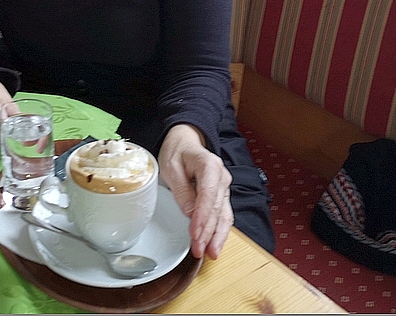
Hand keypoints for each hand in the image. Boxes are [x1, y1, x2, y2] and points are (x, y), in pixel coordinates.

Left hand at [157, 124, 232, 259]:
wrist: (185, 141)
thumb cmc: (176, 152)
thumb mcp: (171, 166)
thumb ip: (181, 189)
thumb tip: (190, 212)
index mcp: (210, 165)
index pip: (208, 195)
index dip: (202, 217)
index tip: (194, 234)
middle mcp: (222, 177)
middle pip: (217, 209)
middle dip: (208, 232)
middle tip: (198, 250)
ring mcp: (224, 187)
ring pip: (224, 215)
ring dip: (217, 236)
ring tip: (210, 254)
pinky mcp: (221, 196)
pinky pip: (223, 215)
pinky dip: (220, 231)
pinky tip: (215, 245)